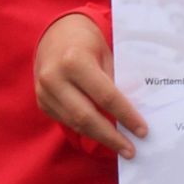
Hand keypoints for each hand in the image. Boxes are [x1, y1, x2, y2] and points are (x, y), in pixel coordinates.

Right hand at [33, 13, 145, 158]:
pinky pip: (66, 121)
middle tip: (131, 150)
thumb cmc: (86, 41)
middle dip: (111, 136)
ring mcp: (45, 92)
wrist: (55, 33)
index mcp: (74, 61)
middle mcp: (55, 78)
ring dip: (99, 137)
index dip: (125, 115)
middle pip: (87, 117)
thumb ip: (113, 80)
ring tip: (120, 145)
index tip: (142, 130)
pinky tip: (101, 133)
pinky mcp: (41, 102)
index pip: (105, 96)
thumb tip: (128, 113)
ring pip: (75, 124)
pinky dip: (85, 129)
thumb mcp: (105, 52)